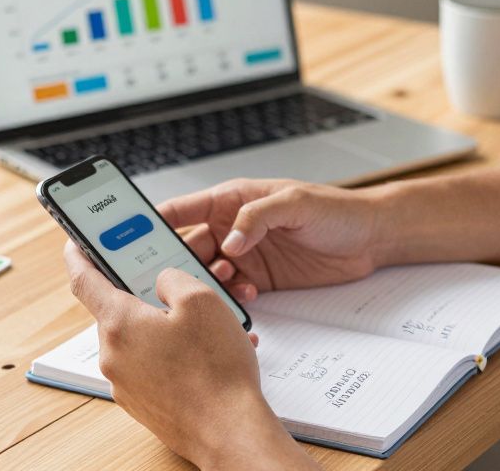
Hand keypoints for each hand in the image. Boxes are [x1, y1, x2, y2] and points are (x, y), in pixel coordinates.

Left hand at [63, 241, 315, 469]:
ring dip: (166, 328)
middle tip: (172, 285)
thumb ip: (173, 278)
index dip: (79, 255)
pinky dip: (174, 355)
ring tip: (206, 328)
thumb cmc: (217, 371)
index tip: (75, 243)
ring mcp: (126, 384)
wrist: (230, 432)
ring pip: (141, 340)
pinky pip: (153, 367)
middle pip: (120, 311)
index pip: (84, 280)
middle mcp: (114, 355)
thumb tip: (162, 282)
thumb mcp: (202, 300)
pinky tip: (207, 355)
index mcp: (119, 323)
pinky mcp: (143, 404)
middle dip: (145, 296)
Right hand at [163, 179, 384, 300]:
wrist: (371, 238)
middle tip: (173, 279)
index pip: (182, 209)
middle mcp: (232, 227)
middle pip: (187, 246)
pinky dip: (230, 299)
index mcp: (232, 200)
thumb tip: (229, 241)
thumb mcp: (296, 203)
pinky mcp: (260, 279)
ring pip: (206, 273)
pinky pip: (231, 292)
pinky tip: (244, 298)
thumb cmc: (336, 209)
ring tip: (221, 286)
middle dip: (177, 263)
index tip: (127, 238)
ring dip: (206, 284)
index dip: (152, 221)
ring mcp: (245, 255)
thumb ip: (257, 218)